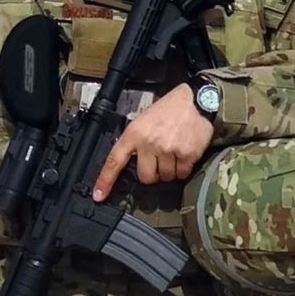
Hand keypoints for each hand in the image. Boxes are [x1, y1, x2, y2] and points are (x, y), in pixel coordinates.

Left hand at [92, 83, 213, 201]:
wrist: (195, 101)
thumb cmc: (169, 110)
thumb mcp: (144, 120)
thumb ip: (136, 141)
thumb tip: (131, 162)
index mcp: (134, 133)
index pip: (115, 160)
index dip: (106, 179)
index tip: (99, 195)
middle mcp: (149, 143)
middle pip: (145, 177)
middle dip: (153, 172)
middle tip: (159, 159)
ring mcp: (168, 149)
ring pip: (165, 177)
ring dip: (170, 169)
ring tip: (174, 151)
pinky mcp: (186, 154)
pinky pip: (182, 173)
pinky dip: (184, 167)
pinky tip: (184, 152)